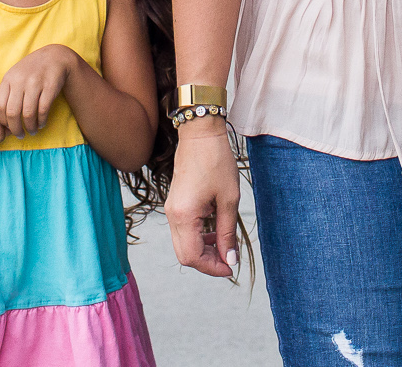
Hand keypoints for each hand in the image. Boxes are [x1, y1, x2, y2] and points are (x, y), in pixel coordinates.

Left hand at [0, 44, 77, 138]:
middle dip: (15, 129)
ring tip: (33, 131)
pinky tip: (42, 123)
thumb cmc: (32, 71)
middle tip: (20, 135)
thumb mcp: (15, 76)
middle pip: (12, 113)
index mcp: (8, 79)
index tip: (8, 128)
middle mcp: (20, 80)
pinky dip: (42, 121)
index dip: (2, 122)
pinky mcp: (50, 86)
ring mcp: (35, 83)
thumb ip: (8, 94)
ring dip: (30, 127)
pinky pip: (43, 110)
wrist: (55, 57)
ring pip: (28, 114)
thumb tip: (3, 122)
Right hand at [167, 122, 241, 278]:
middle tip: (229, 259)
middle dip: (207, 262)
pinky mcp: (174, 204)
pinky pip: (182, 231)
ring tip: (224, 244)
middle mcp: (172, 216)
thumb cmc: (217, 162)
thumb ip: (227, 233)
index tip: (231, 267)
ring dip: (203, 250)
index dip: (212, 268)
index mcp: (184, 215)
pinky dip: (198, 237)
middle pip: (184, 255)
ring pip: (182, 244)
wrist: (200, 134)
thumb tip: (230, 259)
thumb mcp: (228, 199)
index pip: (193, 257)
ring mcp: (171, 210)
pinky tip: (214, 230)